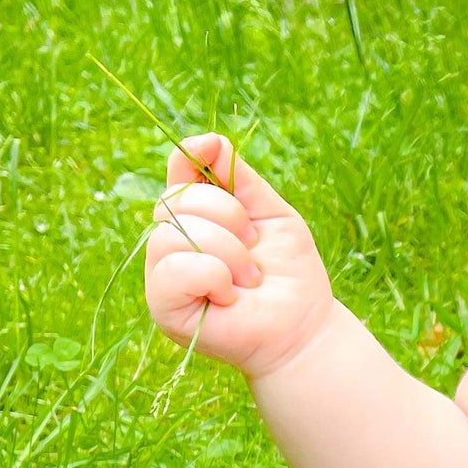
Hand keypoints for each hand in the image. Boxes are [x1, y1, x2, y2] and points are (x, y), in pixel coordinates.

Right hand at [144, 135, 335, 378]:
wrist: (304, 328)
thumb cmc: (289, 275)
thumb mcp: (270, 215)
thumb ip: (239, 179)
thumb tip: (208, 139)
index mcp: (195, 219)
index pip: (178, 175)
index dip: (188, 156)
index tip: (211, 147)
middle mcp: (171, 244)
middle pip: (176, 199)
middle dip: (228, 216)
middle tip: (255, 250)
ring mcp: (163, 276)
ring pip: (174, 233)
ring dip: (227, 251)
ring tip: (249, 278)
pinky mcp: (163, 307)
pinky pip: (174, 268)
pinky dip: (212, 275)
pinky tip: (229, 295)